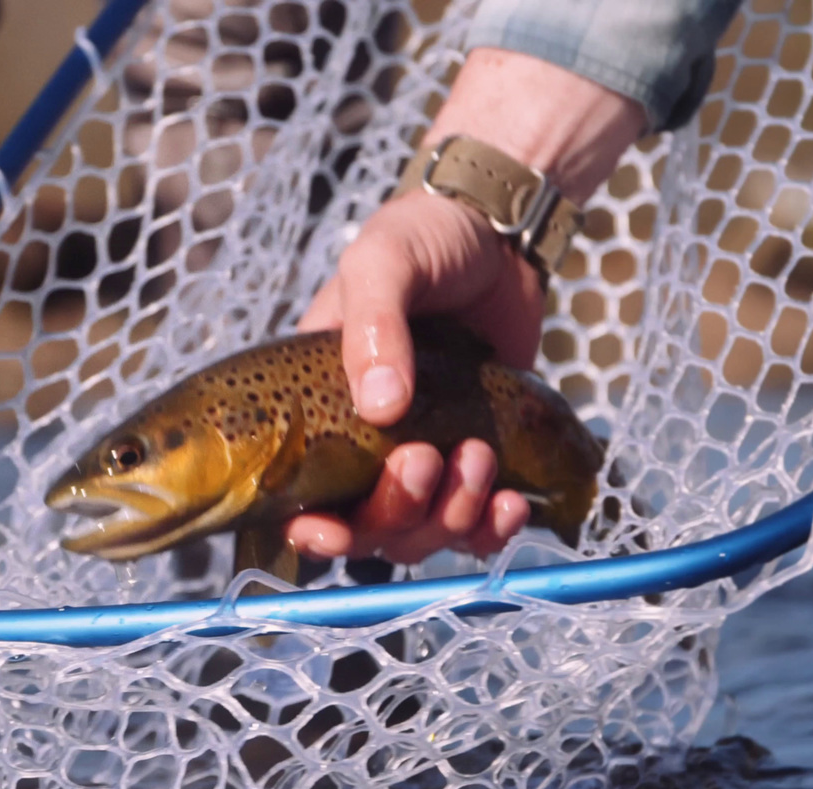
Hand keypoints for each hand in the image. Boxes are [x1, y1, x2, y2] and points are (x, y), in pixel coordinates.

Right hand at [286, 192, 541, 562]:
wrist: (501, 232)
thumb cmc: (424, 238)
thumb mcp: (383, 262)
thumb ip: (374, 324)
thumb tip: (380, 408)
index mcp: (318, 405)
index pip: (300, 495)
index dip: (312, 528)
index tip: (330, 530)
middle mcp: (364, 443)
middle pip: (368, 526)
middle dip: (395, 510)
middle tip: (425, 459)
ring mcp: (423, 453)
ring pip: (423, 531)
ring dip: (450, 514)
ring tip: (478, 457)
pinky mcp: (476, 456)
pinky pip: (477, 525)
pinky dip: (492, 529)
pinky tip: (512, 503)